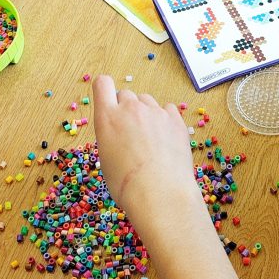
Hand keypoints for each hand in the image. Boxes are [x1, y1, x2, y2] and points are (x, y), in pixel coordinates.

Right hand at [92, 76, 200, 241]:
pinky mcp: (175, 119)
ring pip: (147, 101)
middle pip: (126, 95)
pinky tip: (165, 139)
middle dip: (126, 108)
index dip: (104, 90)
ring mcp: (155, 112)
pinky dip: (165, 120)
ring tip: (149, 139)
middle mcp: (131, 109)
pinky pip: (167, 110)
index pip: (102, 84)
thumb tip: (121, 133)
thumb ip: (111, 135)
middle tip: (130, 132)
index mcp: (107, 118)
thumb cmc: (128, 185)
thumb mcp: (107, 158)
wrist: (160, 193)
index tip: (108, 100)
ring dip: (146, 113)